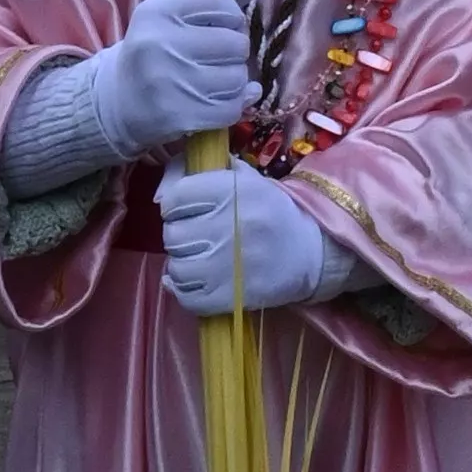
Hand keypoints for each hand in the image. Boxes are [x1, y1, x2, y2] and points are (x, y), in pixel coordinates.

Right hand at [93, 0, 262, 162]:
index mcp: (157, 12)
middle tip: (217, 56)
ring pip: (237, 77)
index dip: (231, 15)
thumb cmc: (153, 49)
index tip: (222, 24)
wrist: (118, 103)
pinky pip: (231, 108)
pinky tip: (217, 100)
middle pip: (235, 42)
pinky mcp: (179, 115)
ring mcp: (170, 82)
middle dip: (234, 49)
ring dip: (235, 79)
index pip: (219, 2)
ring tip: (215, 78)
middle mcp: (161, 44)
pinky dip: (233, 105)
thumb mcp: (170, 10)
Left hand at [155, 162, 361, 315]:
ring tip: (200, 259)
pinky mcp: (228, 297)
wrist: (310, 251)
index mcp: (231, 191)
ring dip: (183, 264)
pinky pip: (185, 297)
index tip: (187, 210)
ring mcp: (226, 266)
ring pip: (176, 267)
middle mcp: (227, 226)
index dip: (176, 205)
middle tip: (196, 236)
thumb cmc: (273, 211)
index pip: (176, 198)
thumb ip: (202, 173)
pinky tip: (198, 280)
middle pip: (172, 234)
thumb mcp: (245, 179)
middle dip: (180, 235)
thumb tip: (161, 192)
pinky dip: (185, 290)